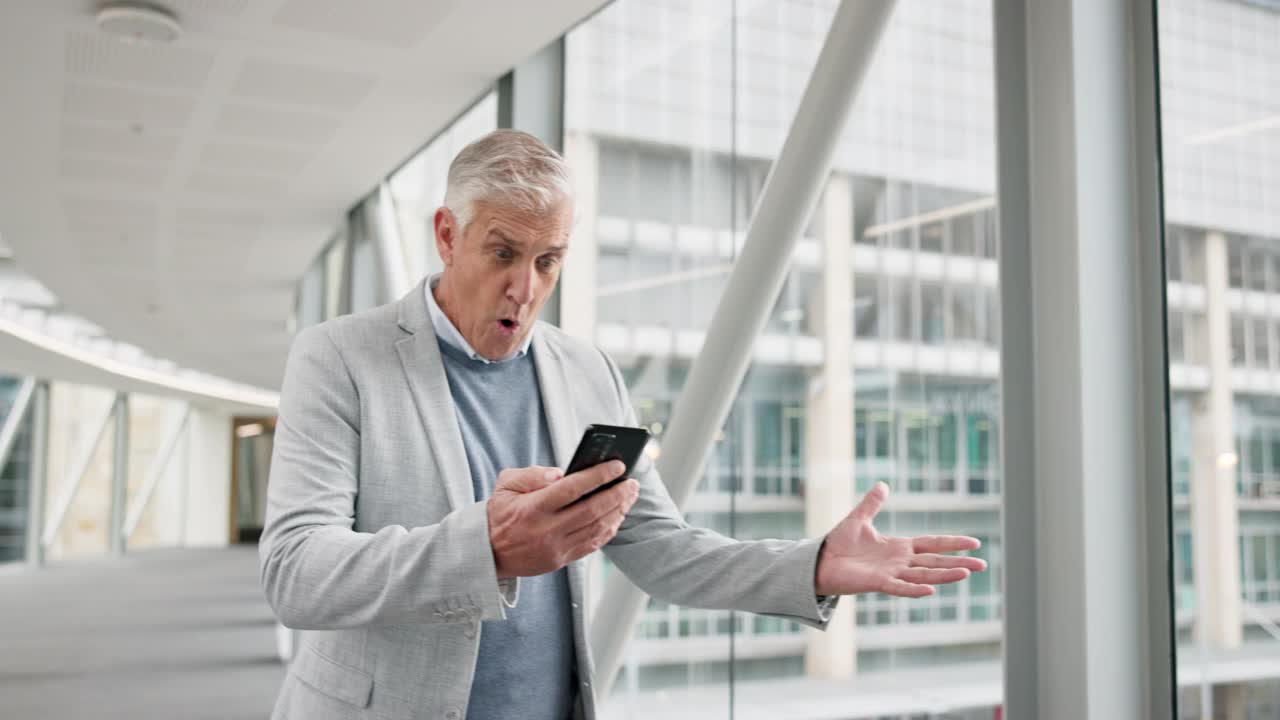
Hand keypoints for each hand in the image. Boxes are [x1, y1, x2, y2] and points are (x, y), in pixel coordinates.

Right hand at [487, 462, 639, 578]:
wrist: (487, 552)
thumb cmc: (499, 513)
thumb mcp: (505, 485)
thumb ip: (532, 475)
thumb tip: (560, 473)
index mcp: (533, 508)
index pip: (573, 488)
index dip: (599, 476)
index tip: (618, 466)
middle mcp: (547, 530)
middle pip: (592, 510)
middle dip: (617, 494)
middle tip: (632, 482)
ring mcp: (555, 548)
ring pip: (596, 529)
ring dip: (618, 511)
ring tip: (629, 496)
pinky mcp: (560, 560)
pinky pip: (592, 545)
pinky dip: (608, 530)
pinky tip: (617, 516)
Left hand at [815, 482, 987, 597]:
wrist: (820, 561)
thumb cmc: (839, 543)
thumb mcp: (859, 519)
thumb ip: (872, 503)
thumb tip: (883, 484)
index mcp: (899, 547)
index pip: (932, 544)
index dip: (952, 543)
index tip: (975, 542)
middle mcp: (899, 562)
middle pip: (935, 562)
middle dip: (958, 562)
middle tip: (984, 564)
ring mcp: (890, 573)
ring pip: (923, 575)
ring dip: (944, 575)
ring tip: (966, 573)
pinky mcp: (877, 583)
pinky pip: (899, 587)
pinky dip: (914, 589)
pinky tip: (931, 590)